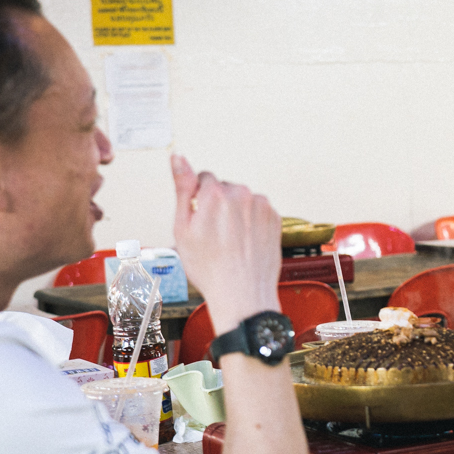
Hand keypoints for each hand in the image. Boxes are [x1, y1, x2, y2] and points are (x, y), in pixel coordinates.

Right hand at [172, 154, 281, 331]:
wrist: (243, 294)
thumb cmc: (211, 268)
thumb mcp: (183, 228)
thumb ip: (182, 188)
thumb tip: (178, 159)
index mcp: (216, 194)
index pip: (203, 178)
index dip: (198, 199)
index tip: (199, 218)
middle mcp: (242, 195)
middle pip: (225, 188)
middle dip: (218, 204)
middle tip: (214, 234)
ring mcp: (262, 207)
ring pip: (243, 200)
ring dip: (236, 213)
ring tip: (231, 241)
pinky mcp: (275, 218)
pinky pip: (258, 212)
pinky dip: (252, 222)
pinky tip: (245, 242)